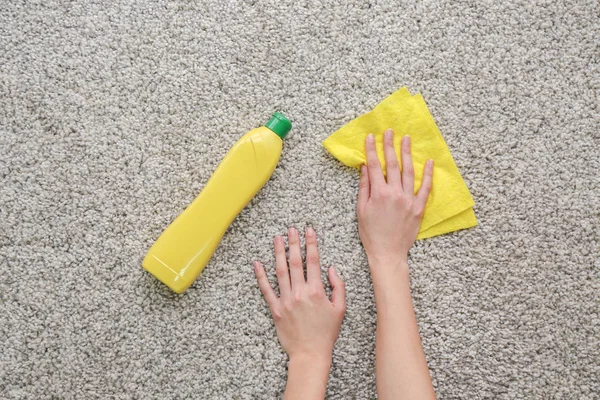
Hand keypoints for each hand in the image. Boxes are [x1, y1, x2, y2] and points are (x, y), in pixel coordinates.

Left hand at [254, 227, 345, 362]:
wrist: (310, 353)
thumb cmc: (326, 333)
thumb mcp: (340, 309)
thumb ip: (338, 286)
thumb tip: (331, 269)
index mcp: (316, 291)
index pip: (313, 261)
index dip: (311, 244)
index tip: (309, 231)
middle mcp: (300, 293)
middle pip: (295, 262)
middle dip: (294, 243)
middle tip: (291, 229)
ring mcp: (286, 300)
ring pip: (280, 271)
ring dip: (278, 253)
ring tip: (277, 238)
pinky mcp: (276, 310)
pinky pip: (266, 290)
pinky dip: (261, 276)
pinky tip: (257, 263)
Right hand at [357, 129, 432, 275]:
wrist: (388, 253)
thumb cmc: (371, 233)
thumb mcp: (361, 210)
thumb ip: (364, 187)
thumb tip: (365, 168)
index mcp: (378, 193)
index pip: (374, 166)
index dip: (371, 149)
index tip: (371, 136)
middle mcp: (394, 193)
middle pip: (392, 164)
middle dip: (389, 145)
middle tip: (389, 131)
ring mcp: (408, 200)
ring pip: (408, 171)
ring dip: (407, 153)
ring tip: (406, 139)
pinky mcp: (418, 207)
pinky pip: (425, 188)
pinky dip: (427, 174)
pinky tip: (428, 162)